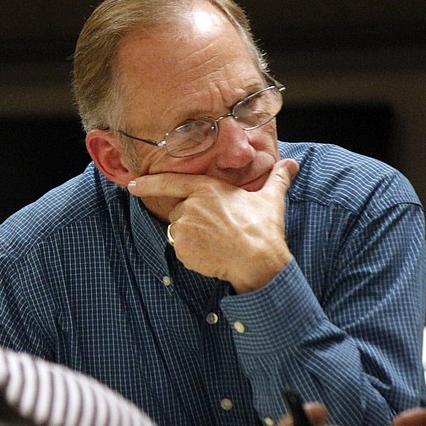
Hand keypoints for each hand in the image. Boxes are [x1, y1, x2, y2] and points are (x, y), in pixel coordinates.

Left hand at [127, 159, 298, 292]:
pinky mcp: (183, 249)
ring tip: (216, 242)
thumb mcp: (271, 199)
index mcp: (207, 188)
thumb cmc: (263, 229)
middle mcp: (191, 206)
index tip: (133, 184)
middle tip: (218, 228)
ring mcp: (185, 228)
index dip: (149, 183)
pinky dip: (192, 253)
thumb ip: (277, 179)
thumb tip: (292, 164)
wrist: (258, 261)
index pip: (170, 182)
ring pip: (179, 230)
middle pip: (179, 211)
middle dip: (192, 219)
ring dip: (192, 236)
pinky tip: (211, 254)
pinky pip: (180, 250)